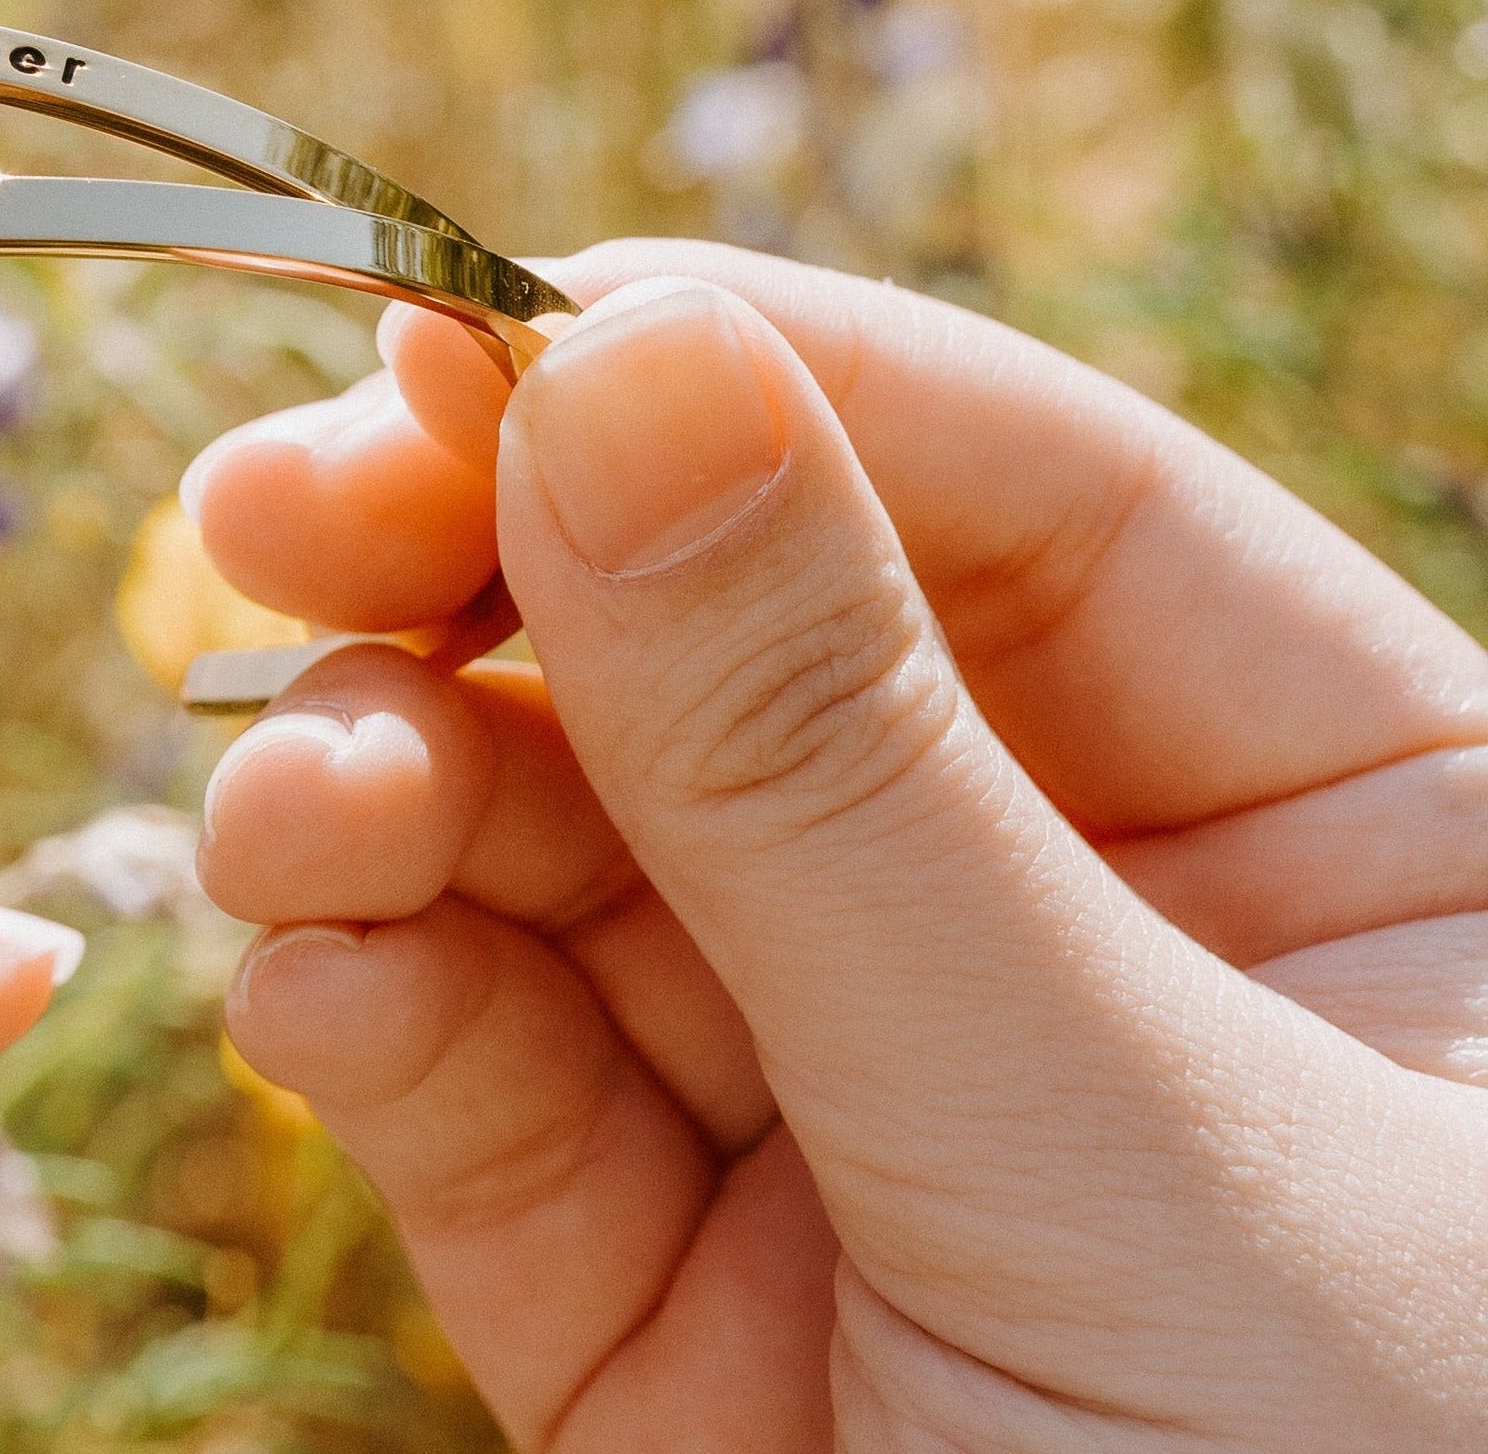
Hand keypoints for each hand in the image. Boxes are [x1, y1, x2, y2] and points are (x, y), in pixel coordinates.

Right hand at [185, 244, 1487, 1448]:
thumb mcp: (1144, 1158)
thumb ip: (840, 762)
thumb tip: (604, 349)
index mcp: (1352, 824)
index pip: (995, 484)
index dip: (717, 372)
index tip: (455, 322)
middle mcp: (1086, 926)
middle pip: (734, 634)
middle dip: (490, 557)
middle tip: (275, 506)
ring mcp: (862, 1109)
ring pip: (570, 842)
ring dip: (389, 777)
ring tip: (286, 794)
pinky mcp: (676, 1306)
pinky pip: (494, 1075)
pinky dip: (370, 988)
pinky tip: (305, 948)